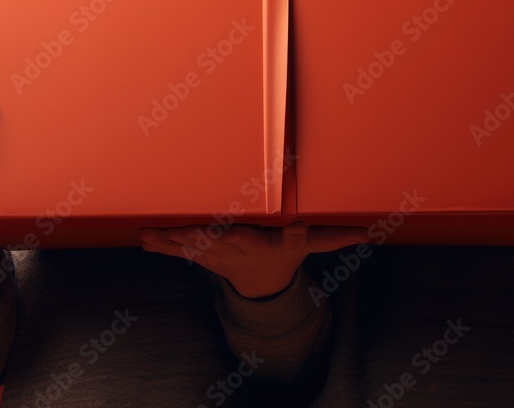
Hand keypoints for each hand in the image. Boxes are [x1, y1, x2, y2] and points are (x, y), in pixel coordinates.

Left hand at [140, 223, 370, 298]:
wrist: (258, 283)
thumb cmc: (282, 255)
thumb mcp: (309, 245)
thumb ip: (335, 237)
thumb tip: (370, 232)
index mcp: (261, 244)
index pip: (258, 239)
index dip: (253, 236)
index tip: (245, 231)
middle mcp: (235, 250)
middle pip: (216, 243)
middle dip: (199, 237)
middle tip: (184, 231)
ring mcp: (214, 254)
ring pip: (191, 247)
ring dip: (172, 241)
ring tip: (152, 235)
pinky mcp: (199, 253)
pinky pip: (177, 249)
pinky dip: (160, 245)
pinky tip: (142, 238)